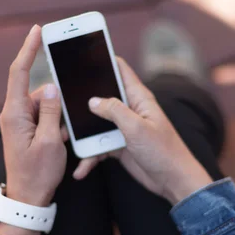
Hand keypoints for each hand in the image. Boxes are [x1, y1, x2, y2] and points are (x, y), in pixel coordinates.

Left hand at [0, 25, 67, 234]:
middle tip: (66, 103)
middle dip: (55, 93)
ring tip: (64, 131)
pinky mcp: (26, 130)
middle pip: (36, 89)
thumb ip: (51, 111)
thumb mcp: (51, 142)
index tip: (37, 31)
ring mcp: (19, 123)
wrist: (28, 198)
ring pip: (42, 104)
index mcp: (15, 114)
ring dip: (57, 112)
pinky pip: (43, 116)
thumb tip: (51, 86)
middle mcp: (13, 115)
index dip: (29, 50)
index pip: (19, 73)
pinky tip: (62, 134)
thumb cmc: (38, 174)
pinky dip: (54, 120)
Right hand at [73, 57, 211, 204]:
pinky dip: (90, 157)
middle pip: (101, 97)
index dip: (102, 59)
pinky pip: (98, 147)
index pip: (120, 69)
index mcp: (138, 97)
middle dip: (82, 100)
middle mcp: (130, 110)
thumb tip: (92, 101)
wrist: (173, 181)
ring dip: (82, 135)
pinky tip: (81, 169)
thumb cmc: (163, 151)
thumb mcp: (137, 128)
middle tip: (60, 102)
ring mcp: (123, 128)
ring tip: (66, 141)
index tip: (80, 54)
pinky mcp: (119, 146)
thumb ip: (114, 111)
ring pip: (95, 124)